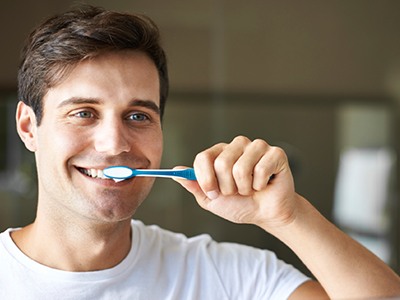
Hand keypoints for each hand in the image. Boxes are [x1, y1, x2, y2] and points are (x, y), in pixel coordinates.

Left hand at [175, 136, 298, 229]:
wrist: (266, 214)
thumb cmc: (240, 205)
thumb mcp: (211, 199)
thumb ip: (194, 185)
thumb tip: (175, 172)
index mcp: (220, 153)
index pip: (203, 157)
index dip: (206, 178)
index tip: (212, 192)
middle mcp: (237, 145)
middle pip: (221, 163)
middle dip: (227, 187)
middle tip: (236, 191)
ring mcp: (256, 147)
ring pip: (240, 167)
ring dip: (244, 187)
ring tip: (250, 188)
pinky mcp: (275, 153)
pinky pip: (261, 169)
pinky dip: (260, 184)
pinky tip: (264, 184)